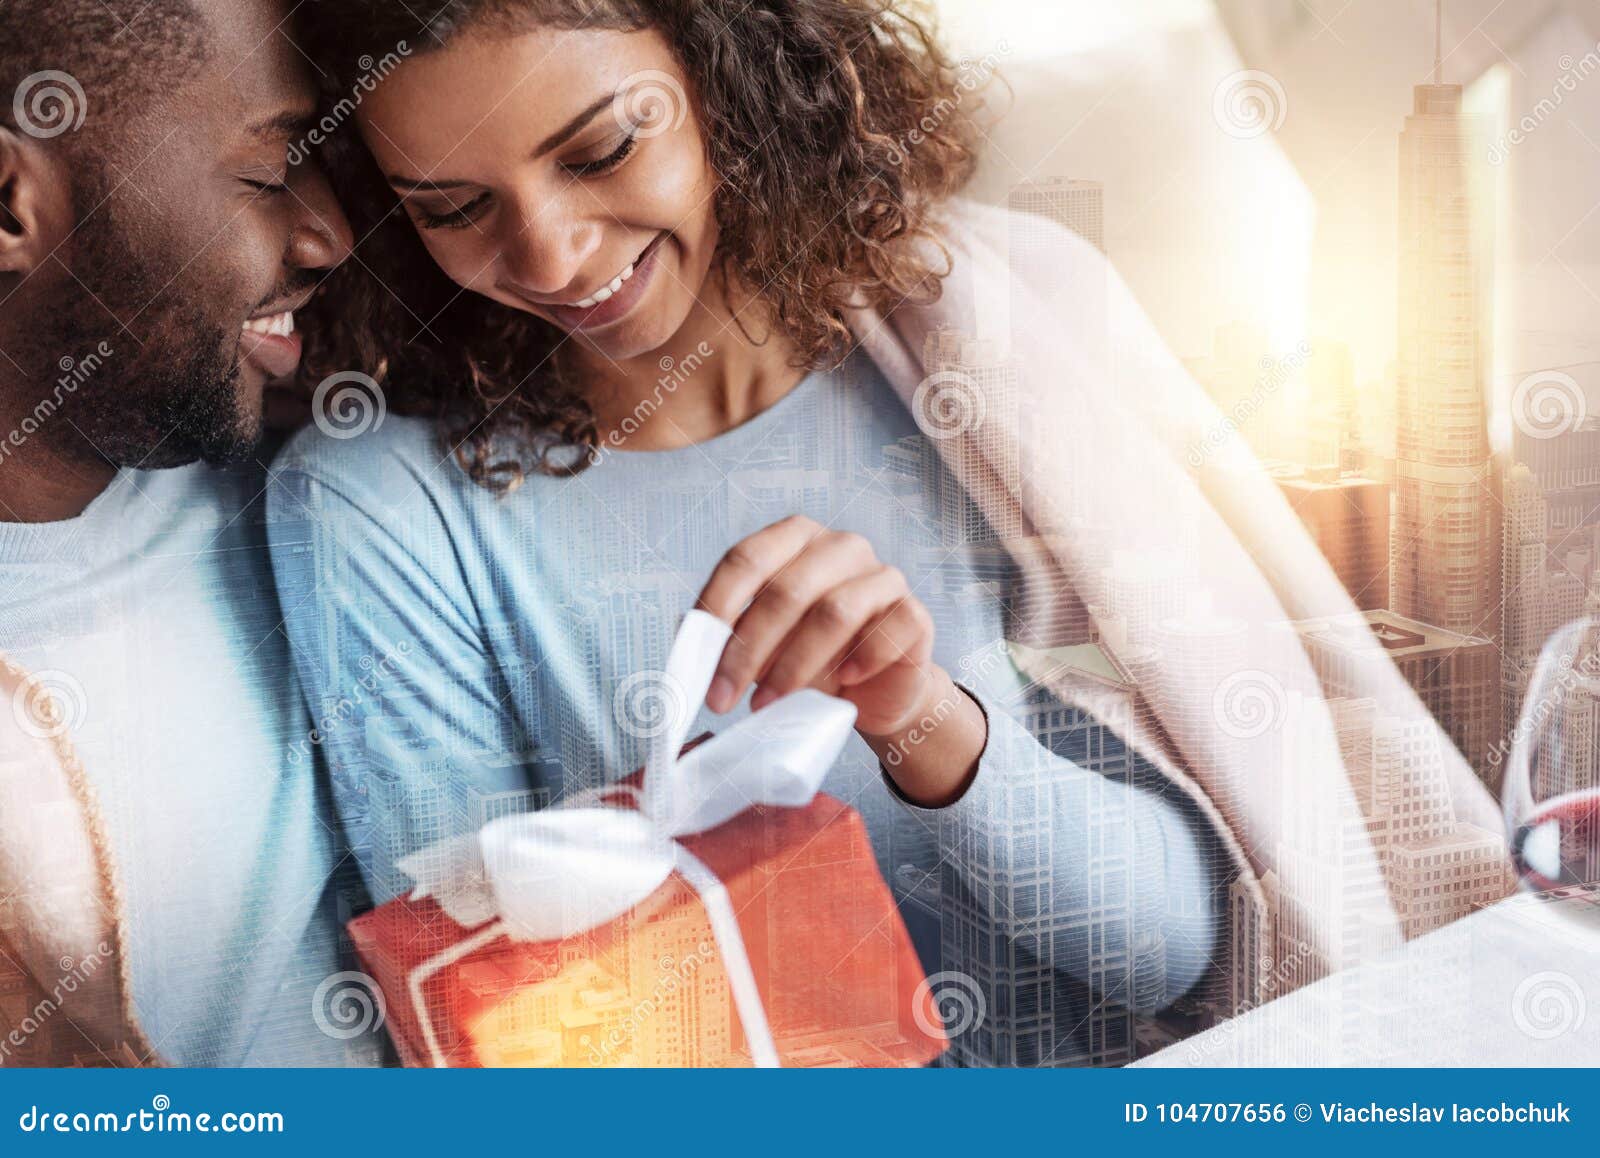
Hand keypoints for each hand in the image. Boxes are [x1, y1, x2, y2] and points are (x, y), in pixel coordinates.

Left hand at [695, 515, 940, 735]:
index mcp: (795, 539)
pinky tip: (842, 683)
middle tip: (724, 697)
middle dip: (748, 649)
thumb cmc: (811, 658)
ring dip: (793, 665)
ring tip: (768, 702)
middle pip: (786, 590)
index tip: (698, 659)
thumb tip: (691, 652)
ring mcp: (883, 576)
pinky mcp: (913, 612)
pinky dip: (858, 663)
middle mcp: (841, 547)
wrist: (875, 692)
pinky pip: (885, 633)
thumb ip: (730, 638)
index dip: (717, 608)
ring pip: (833, 612)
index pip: (746, 558)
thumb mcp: (763, 645)